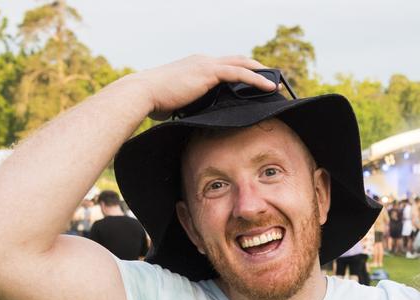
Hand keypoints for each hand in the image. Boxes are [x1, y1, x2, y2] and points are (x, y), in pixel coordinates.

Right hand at [128, 55, 276, 120]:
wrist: (144, 93)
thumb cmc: (155, 101)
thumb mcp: (179, 102)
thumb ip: (192, 104)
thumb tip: (200, 118)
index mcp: (196, 67)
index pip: (224, 66)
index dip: (240, 72)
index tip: (253, 82)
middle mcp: (203, 61)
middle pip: (237, 61)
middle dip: (256, 69)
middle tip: (271, 80)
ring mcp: (206, 64)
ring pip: (242, 64)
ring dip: (261, 73)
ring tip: (275, 84)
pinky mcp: (209, 72)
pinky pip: (239, 73)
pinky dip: (256, 79)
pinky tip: (268, 87)